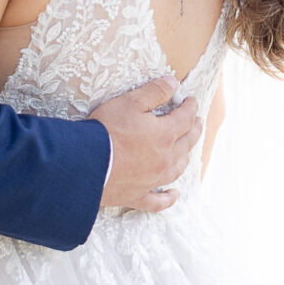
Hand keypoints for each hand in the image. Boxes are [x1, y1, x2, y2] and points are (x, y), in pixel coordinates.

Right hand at [94, 77, 198, 212]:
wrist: (86, 164)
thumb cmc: (106, 130)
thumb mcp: (130, 102)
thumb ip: (154, 92)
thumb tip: (174, 84)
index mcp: (165, 134)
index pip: (185, 118)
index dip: (190, 107)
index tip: (191, 100)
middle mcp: (165, 159)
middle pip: (187, 143)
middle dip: (194, 130)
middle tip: (198, 123)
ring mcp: (153, 180)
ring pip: (177, 169)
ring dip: (185, 158)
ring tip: (187, 151)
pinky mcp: (138, 195)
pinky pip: (159, 201)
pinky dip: (168, 198)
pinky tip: (174, 194)